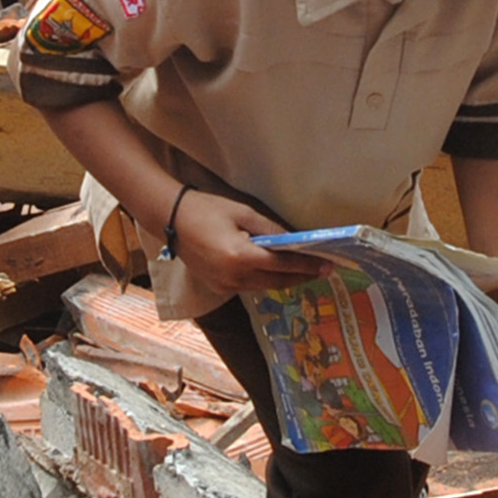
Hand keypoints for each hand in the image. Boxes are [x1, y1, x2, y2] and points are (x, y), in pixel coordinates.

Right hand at [167, 190, 320, 301]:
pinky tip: (277, 273)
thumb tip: (295, 241)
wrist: (170, 220)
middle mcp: (234, 277)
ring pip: (264, 287)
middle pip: (277, 281)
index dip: (307, 266)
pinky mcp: (218, 287)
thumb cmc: (207, 210)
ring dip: (285, 280)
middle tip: (323, 271)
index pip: (283, 264)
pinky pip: (249, 287)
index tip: (327, 265)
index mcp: (241, 257)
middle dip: (301, 276)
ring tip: (305, 272)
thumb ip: (270, 230)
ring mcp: (225, 286)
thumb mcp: (243, 213)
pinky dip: (265, 281)